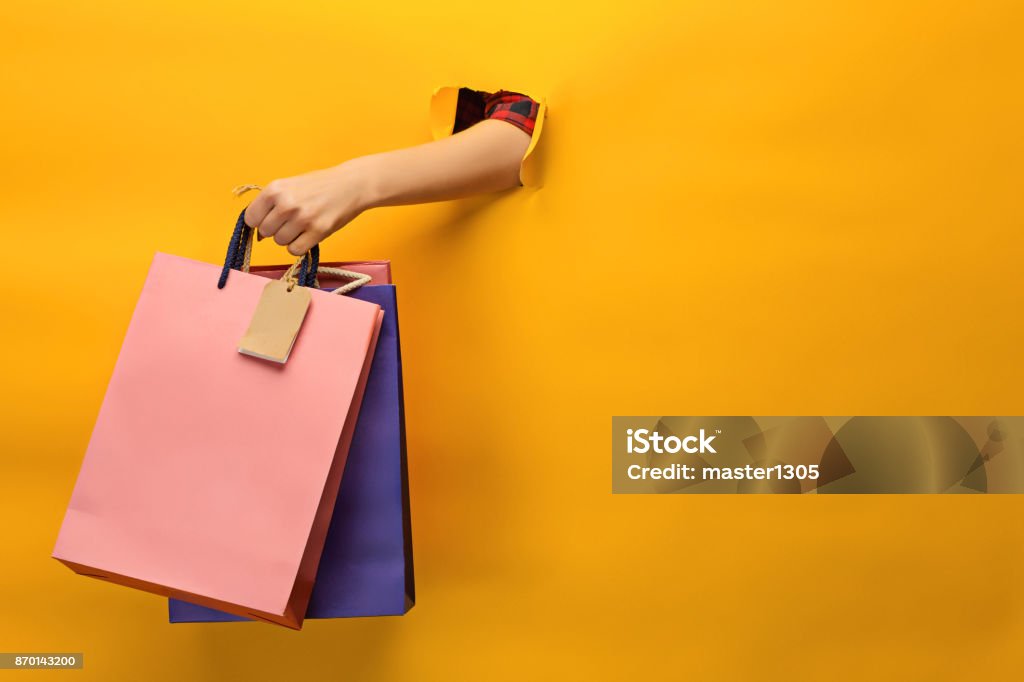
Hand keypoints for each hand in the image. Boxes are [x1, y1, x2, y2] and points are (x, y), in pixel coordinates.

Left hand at [243, 162, 370, 255]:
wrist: (350, 184)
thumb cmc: (319, 185)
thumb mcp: (289, 185)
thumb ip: (271, 204)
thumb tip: (257, 232)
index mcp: (275, 189)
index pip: (251, 218)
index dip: (259, 221)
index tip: (270, 219)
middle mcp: (286, 204)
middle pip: (265, 232)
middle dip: (276, 230)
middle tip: (291, 221)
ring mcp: (302, 218)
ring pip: (280, 242)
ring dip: (289, 238)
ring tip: (303, 225)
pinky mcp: (318, 231)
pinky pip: (295, 250)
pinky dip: (300, 246)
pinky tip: (308, 234)